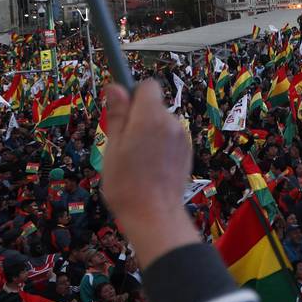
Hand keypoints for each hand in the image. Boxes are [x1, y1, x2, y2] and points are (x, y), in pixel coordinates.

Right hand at [101, 81, 198, 267]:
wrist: (154, 214)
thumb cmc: (126, 183)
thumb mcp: (113, 147)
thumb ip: (117, 115)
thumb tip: (115, 87)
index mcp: (151, 118)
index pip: (148, 86)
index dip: (133, 95)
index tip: (121, 112)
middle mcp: (172, 123)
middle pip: (154, 106)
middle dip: (139, 116)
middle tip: (124, 144)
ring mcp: (183, 137)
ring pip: (162, 123)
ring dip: (150, 133)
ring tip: (137, 160)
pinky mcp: (188, 151)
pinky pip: (171, 138)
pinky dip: (161, 145)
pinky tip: (151, 166)